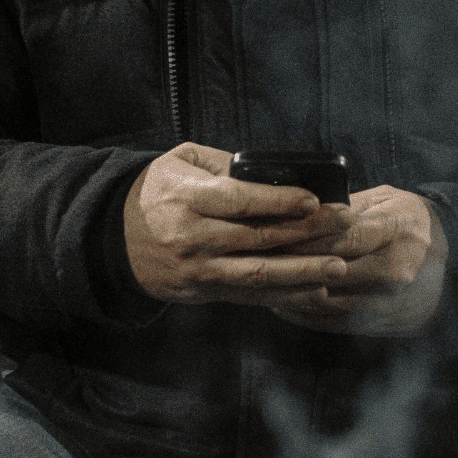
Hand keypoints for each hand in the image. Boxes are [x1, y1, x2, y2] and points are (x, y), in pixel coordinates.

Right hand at [123, 142, 356, 304]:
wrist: (113, 240)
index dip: (282, 202)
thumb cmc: (154, 193)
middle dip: (307, 232)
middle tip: (344, 225)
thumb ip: (223, 163)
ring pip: (258, 273)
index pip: (242, 201)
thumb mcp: (180, 162)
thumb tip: (270, 171)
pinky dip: (284, 295)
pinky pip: (249, 296)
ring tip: (338, 268)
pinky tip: (313, 291)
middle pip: (259, 238)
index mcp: (188, 199)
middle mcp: (193, 237)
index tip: (316, 201)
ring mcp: (198, 268)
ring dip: (303, 272)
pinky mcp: (203, 291)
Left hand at [260, 185, 448, 335]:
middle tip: (252, 258)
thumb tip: (300, 209)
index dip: (302, 236)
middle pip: (327, 269)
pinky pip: (331, 322)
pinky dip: (302, 314)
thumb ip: (347, 207)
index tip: (268, 232)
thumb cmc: (412, 223)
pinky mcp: (380, 323)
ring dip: (288, 293)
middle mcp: (393, 269)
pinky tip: (280, 303)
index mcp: (395, 231)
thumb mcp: (388, 201)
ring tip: (259, 282)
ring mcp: (387, 301)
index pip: (339, 235)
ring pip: (325, 300)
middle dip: (287, 263)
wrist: (457, 262)